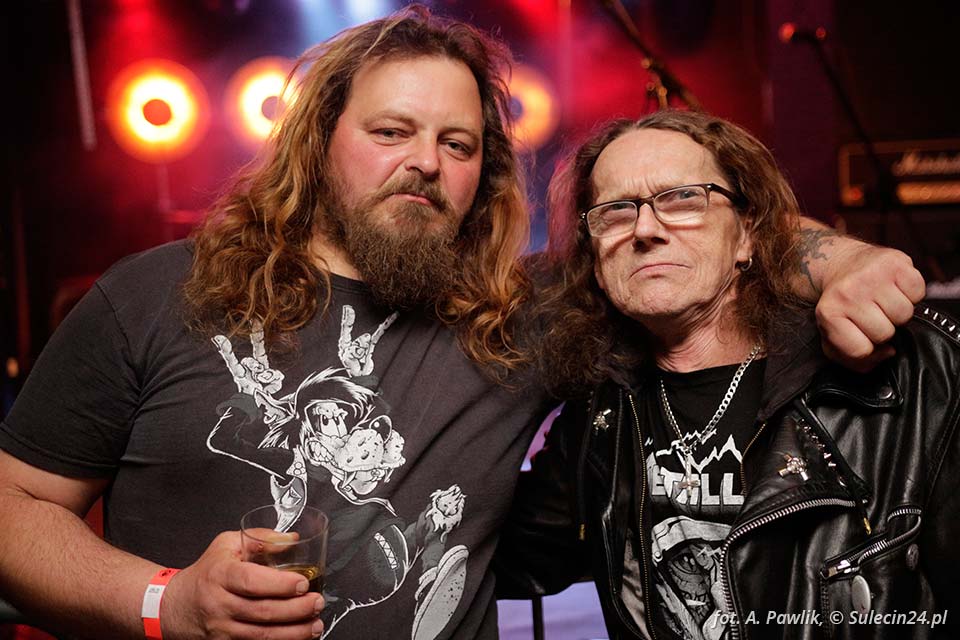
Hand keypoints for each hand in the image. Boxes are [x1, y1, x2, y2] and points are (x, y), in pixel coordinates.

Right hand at [161, 531, 323, 638]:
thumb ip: (261, 539)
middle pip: (262, 611)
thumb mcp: (227, 545)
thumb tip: (292, 540)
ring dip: (294, 632)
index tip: (302, 583)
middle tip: (317, 602)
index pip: (251, 581)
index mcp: (220, 575)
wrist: (175, 605)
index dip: (279, 584)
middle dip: (296, 610)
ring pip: (262, 635)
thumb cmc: (207, 572)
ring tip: (315, 625)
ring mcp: (221, 629)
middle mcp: (219, 604)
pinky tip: (298, 638)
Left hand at [815, 244, 924, 371]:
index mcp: (828, 313)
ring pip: (904, 315)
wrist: (841, 263)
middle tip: (873, 315)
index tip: (862, 334)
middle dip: (883, 328)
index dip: (867, 348)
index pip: (861, 350)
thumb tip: (887, 353)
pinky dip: (911, 294)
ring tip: (884, 302)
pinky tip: (895, 288)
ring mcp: (871, 276)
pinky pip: (918, 293)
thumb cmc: (841, 303)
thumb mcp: (833, 333)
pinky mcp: (895, 262)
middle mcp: (848, 293)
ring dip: (898, 312)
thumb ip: (853, 358)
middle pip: (885, 333)